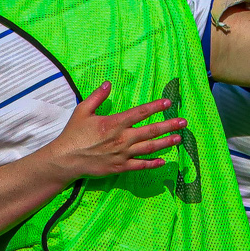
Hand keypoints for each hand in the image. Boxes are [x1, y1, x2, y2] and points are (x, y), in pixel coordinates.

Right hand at [46, 81, 183, 181]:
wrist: (66, 160)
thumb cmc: (73, 134)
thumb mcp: (82, 111)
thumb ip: (97, 97)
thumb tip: (108, 83)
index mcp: (114, 123)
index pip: (140, 113)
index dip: (155, 107)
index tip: (168, 102)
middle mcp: (122, 138)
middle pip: (151, 131)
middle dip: (169, 125)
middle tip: (184, 122)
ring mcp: (123, 154)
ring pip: (150, 148)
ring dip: (166, 143)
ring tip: (179, 138)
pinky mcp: (120, 167)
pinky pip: (140, 166)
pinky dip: (153, 164)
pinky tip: (163, 161)